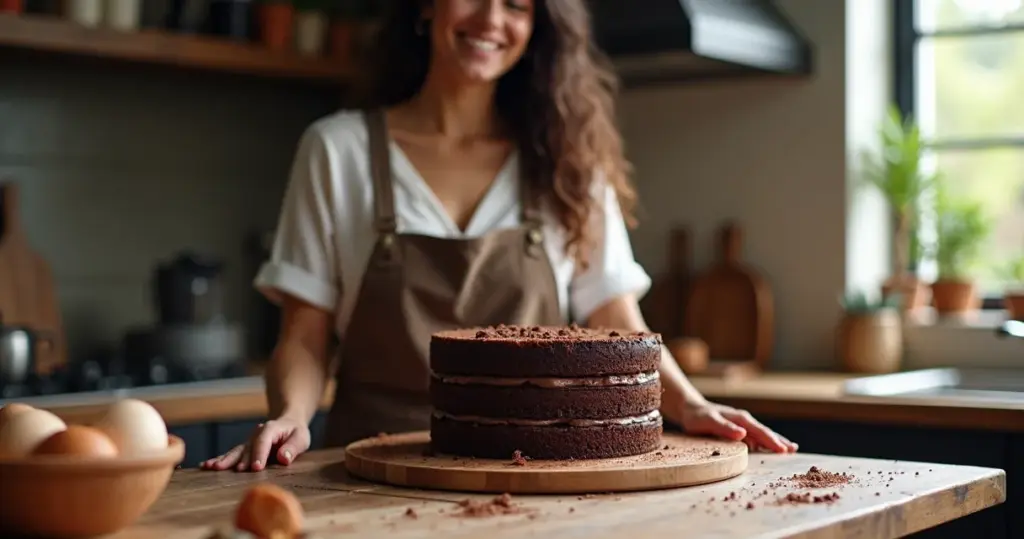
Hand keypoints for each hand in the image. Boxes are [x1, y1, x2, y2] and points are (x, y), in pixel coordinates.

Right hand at [200, 417, 310, 471]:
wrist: (287, 424)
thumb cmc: (295, 432)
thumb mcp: (300, 437)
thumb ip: (292, 447)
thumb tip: (283, 458)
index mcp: (270, 429)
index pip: (263, 441)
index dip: (259, 454)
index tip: (256, 468)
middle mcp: (255, 434)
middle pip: (244, 447)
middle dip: (235, 459)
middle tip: (223, 469)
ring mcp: (248, 442)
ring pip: (234, 451)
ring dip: (222, 459)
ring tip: (209, 467)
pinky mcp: (243, 449)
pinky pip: (230, 455)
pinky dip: (219, 460)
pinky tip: (205, 466)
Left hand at [679, 402, 797, 453]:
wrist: (690, 409)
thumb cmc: (697, 416)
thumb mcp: (708, 421)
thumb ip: (724, 427)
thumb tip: (743, 434)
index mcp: (740, 419)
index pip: (760, 431)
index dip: (772, 441)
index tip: (783, 450)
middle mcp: (744, 420)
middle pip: (765, 431)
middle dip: (779, 440)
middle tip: (793, 450)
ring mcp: (742, 424)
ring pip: (762, 433)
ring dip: (775, 440)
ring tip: (790, 448)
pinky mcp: (738, 429)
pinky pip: (755, 436)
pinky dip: (765, 441)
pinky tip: (770, 447)